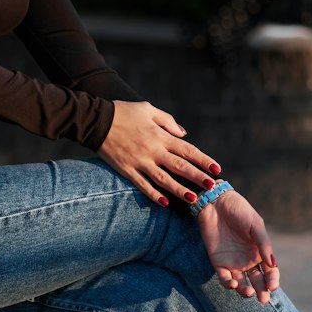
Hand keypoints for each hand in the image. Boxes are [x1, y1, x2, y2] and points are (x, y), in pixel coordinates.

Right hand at [98, 100, 219, 204]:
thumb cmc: (124, 112)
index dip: (203, 160)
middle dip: (197, 177)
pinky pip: (142, 184)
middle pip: (179, 166)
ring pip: (163, 179)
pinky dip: (153, 194)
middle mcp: (153, 150)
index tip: (216, 169)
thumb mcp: (148, 109)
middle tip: (211, 187)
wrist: (96, 120)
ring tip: (193, 199)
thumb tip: (183, 134)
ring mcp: (139, 162)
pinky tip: (164, 203)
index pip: (187, 150)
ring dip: (179, 190)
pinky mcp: (126, 170)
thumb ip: (167, 121)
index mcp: (160, 135)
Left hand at [197, 191, 279, 302]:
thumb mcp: (255, 225)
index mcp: (260, 252)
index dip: (273, 281)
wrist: (216, 203)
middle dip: (261, 292)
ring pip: (241, 283)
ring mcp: (233, 262)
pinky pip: (224, 277)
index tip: (273, 287)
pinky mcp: (218, 262)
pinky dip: (228, 283)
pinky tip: (233, 283)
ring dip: (244, 291)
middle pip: (257, 281)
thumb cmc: (239, 211)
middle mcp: (248, 260)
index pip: (270, 271)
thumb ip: (263, 244)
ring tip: (247, 292)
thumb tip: (273, 263)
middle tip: (263, 300)